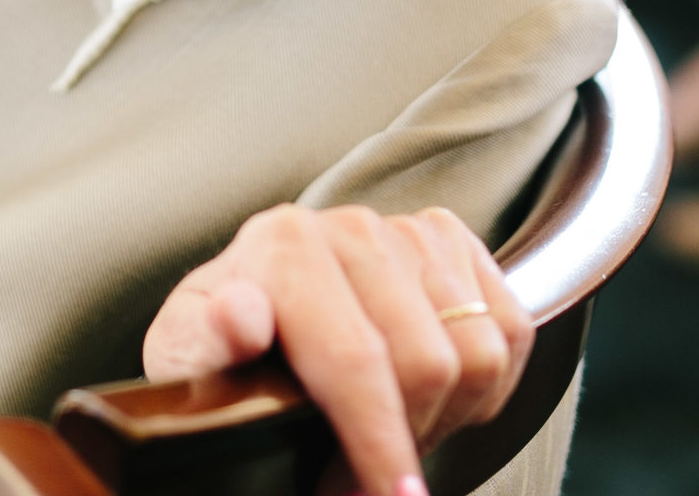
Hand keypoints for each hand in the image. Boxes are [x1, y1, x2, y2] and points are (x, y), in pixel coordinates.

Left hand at [142, 204, 532, 495]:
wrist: (256, 305)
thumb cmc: (222, 344)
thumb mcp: (187, 354)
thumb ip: (203, 341)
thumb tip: (239, 315)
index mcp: (282, 247)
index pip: (355, 360)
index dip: (378, 444)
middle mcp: (351, 227)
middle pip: (428, 363)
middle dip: (406, 442)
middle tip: (371, 481)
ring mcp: (408, 231)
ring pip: (480, 352)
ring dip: (447, 416)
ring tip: (392, 436)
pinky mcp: (454, 242)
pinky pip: (512, 331)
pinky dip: (486, 385)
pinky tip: (434, 400)